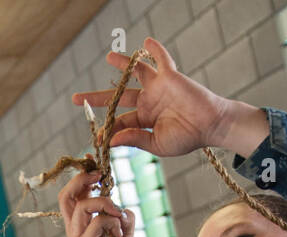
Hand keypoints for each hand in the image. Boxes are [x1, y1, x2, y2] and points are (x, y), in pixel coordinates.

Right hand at [58, 171, 134, 236]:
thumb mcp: (123, 235)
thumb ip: (124, 219)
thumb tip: (125, 208)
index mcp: (79, 222)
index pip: (73, 193)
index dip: (81, 174)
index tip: (92, 161)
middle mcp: (73, 228)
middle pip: (66, 195)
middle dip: (82, 180)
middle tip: (100, 177)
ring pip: (84, 206)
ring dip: (105, 204)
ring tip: (118, 214)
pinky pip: (98, 223)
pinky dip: (112, 222)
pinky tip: (119, 234)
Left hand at [71, 38, 230, 159]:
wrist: (210, 126)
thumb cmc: (187, 138)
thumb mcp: (157, 143)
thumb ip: (135, 139)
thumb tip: (111, 140)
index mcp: (145, 120)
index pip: (120, 123)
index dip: (108, 129)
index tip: (96, 138)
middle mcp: (149, 102)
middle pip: (119, 97)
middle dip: (98, 98)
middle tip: (76, 98)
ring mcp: (158, 88)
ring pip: (136, 74)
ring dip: (123, 65)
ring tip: (109, 57)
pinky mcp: (170, 77)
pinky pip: (161, 60)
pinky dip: (155, 50)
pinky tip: (146, 42)